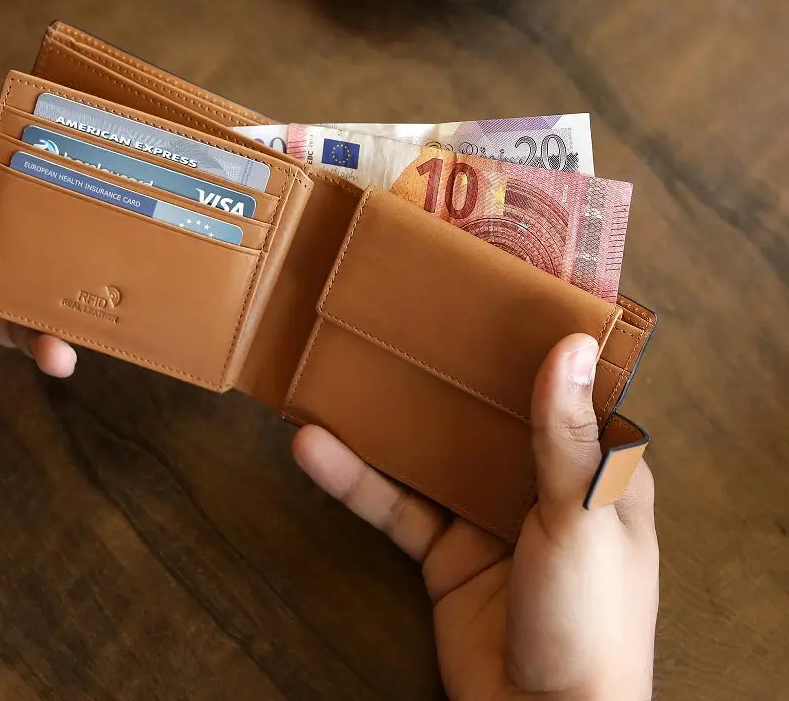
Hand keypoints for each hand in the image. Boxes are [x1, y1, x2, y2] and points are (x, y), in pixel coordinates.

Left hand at [0, 97, 76, 423]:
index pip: (7, 158)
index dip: (54, 152)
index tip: (105, 151)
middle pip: (40, 216)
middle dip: (85, 223)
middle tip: (133, 229)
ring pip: (46, 276)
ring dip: (74, 293)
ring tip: (99, 311)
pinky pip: (31, 328)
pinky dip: (50, 342)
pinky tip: (59, 358)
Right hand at [293, 334, 657, 700]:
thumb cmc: (590, 620)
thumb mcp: (581, 517)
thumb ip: (566, 434)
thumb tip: (573, 344)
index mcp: (593, 468)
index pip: (565, 388)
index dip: (534, 342)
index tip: (494, 290)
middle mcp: (540, 483)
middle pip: (487, 411)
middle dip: (448, 370)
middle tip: (405, 313)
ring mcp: (487, 515)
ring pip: (431, 451)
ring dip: (387, 420)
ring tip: (337, 370)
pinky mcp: (443, 550)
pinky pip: (395, 503)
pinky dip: (356, 479)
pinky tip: (316, 448)